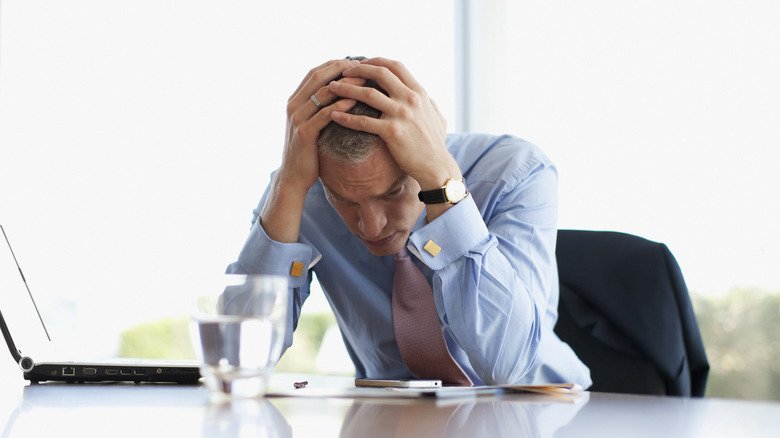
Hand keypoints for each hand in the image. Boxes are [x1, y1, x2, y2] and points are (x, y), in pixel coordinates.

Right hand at [279, 58, 362, 192]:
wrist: (294, 176)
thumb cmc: (308, 150)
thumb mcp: (311, 124)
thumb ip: (319, 108)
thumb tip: (341, 93)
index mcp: (294, 100)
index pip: (314, 73)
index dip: (334, 64)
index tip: (354, 61)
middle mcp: (293, 106)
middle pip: (317, 77)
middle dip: (340, 68)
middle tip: (361, 65)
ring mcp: (297, 119)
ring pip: (322, 93)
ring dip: (345, 84)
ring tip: (364, 79)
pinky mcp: (304, 133)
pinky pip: (324, 114)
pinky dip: (340, 105)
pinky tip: (355, 101)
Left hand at [327, 58, 460, 190]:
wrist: (436, 166)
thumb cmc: (435, 144)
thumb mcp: (437, 116)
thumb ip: (428, 103)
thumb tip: (425, 95)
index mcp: (419, 92)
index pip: (395, 66)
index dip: (376, 61)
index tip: (361, 63)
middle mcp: (410, 99)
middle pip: (380, 73)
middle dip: (358, 69)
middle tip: (342, 71)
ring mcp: (401, 114)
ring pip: (368, 94)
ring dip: (347, 88)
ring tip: (331, 88)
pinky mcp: (392, 132)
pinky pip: (363, 122)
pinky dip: (346, 117)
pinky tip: (333, 116)